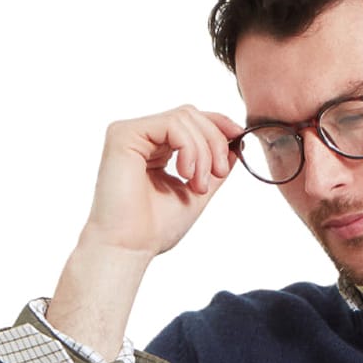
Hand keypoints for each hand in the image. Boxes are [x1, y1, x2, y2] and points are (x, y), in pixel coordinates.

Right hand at [80, 105, 245, 260]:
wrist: (129, 247)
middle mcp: (142, 137)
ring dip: (203, 151)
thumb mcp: (196, 193)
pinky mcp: (123, 134)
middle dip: (214, 142)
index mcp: (155, 148)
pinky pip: (171, 124)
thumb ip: (213, 168)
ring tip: (198, 184)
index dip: (218, 124)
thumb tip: (236, 144)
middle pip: (191, 114)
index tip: (239, 137)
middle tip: (218, 173)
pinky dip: (189, 147)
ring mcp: (131, 133)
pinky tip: (186, 174)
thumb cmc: (155, 229)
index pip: (190, 120)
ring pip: (184, 117)